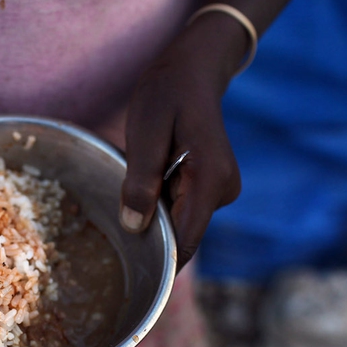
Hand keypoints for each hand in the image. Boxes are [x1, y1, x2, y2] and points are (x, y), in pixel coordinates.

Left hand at [120, 20, 242, 269]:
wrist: (192, 71)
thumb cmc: (166, 95)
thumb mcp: (145, 132)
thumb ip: (141, 181)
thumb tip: (135, 227)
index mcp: (210, 180)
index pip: (186, 241)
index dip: (160, 261)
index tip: (135, 275)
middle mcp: (224, 191)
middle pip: (182, 234)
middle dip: (151, 233)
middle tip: (123, 213)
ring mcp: (221, 191)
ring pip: (180, 222)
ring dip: (154, 212)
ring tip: (139, 179)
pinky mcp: (212, 188)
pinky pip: (182, 208)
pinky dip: (161, 201)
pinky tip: (151, 176)